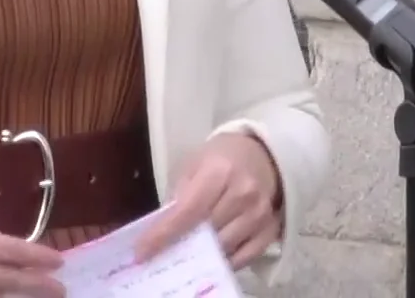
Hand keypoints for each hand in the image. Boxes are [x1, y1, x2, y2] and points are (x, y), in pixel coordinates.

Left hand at [135, 132, 281, 269]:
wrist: (263, 154)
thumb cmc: (221, 158)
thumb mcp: (193, 164)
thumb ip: (178, 194)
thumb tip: (162, 229)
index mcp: (219, 171)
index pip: (188, 211)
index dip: (164, 234)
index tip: (142, 252)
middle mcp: (243, 193)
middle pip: (207, 232)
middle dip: (182, 245)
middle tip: (163, 254)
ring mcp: (260, 213)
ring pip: (224, 247)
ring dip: (203, 254)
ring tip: (188, 254)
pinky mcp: (271, 228)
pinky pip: (245, 257)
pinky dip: (227, 261)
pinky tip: (213, 257)